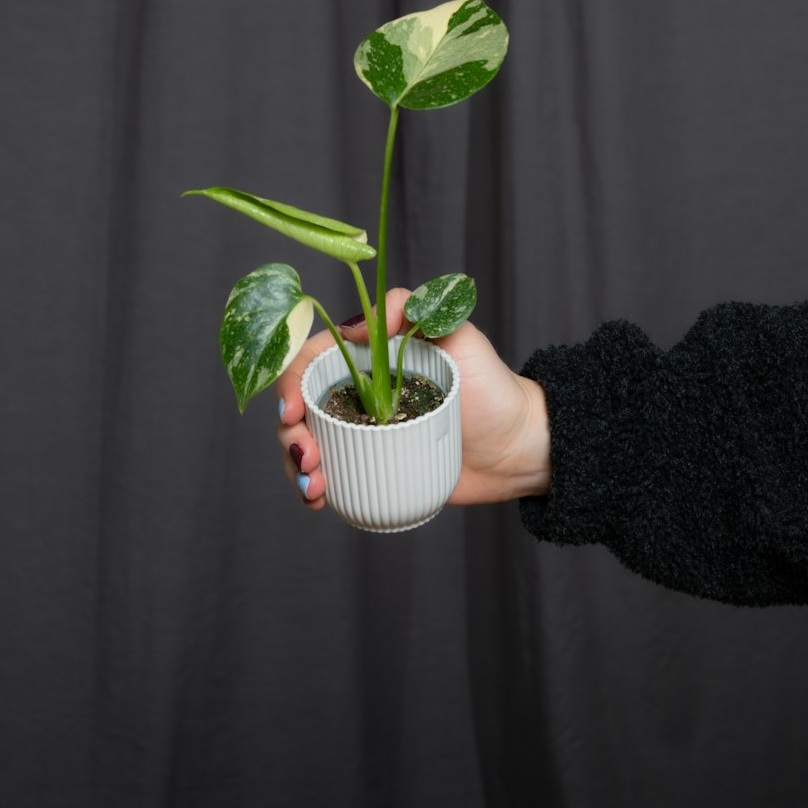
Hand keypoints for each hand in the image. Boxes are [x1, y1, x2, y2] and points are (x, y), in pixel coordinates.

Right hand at [275, 288, 551, 510]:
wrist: (518, 447)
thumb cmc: (491, 385)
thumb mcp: (457, 333)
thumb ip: (413, 309)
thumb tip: (352, 326)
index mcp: (368, 355)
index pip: (312, 358)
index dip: (289, 381)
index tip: (292, 409)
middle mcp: (357, 391)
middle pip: (300, 404)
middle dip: (289, 432)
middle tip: (308, 457)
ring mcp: (362, 433)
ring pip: (308, 442)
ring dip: (296, 465)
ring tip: (316, 486)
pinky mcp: (372, 467)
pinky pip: (332, 474)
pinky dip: (314, 487)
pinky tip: (319, 498)